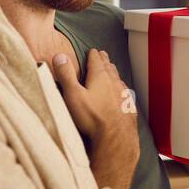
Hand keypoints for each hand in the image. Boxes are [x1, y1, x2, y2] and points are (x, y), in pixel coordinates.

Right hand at [52, 50, 139, 188]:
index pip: (96, 61)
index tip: (92, 50)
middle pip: (109, 68)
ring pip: (118, 79)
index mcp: (100, 77)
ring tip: (111, 70)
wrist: (116, 138)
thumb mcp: (73, 95)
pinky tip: (122, 92)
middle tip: (103, 55)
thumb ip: (66, 75)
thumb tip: (60, 56)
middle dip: (104, 61)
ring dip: (113, 73)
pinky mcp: (129, 108)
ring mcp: (124, 95)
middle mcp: (114, 83)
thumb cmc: (92, 118)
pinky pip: (125, 93)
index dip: (93, 55)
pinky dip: (121, 89)